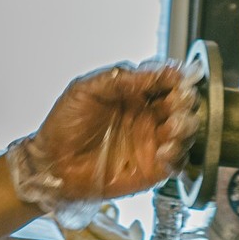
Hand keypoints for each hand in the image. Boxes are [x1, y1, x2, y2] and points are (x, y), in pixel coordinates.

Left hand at [7, 62, 198, 226]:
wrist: (52, 162)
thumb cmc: (64, 126)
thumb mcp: (85, 90)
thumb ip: (118, 79)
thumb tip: (152, 71)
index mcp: (133, 93)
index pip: (164, 80)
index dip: (174, 78)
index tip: (177, 78)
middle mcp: (146, 115)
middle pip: (181, 104)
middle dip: (184, 101)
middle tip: (177, 103)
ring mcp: (151, 141)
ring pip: (185, 130)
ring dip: (185, 127)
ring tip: (172, 127)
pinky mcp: (152, 168)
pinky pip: (178, 161)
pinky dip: (178, 155)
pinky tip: (165, 151)